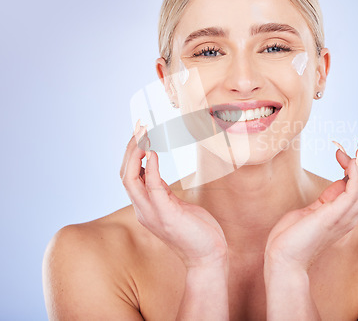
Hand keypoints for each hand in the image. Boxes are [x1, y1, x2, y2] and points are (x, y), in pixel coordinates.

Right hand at [120, 122, 227, 268]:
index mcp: (144, 207)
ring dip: (135, 154)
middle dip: (130, 148)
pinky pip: (152, 188)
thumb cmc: (196, 231)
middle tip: (139, 126)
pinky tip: (155, 153)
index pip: (128, 176)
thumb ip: (162, 191)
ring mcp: (152, 214)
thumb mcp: (175, 205)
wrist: (208, 257)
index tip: (140, 134)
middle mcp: (143, 210)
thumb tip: (154, 170)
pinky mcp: (167, 216)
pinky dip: (151, 168)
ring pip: (131, 179)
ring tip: (143, 134)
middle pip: (125, 174)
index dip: (131, 154)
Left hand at [264, 132, 357, 270]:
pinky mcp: (335, 215)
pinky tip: (350, 158)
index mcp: (346, 213)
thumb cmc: (292, 237)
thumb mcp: (313, 210)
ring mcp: (345, 216)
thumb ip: (328, 198)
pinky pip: (354, 190)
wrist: (282, 258)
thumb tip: (340, 181)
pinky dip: (356, 172)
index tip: (343, 149)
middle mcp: (350, 214)